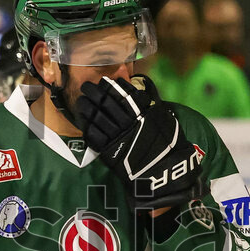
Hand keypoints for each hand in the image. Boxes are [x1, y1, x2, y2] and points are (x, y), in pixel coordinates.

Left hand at [72, 75, 206, 209]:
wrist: (164, 169)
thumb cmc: (168, 142)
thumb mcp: (163, 117)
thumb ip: (152, 101)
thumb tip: (141, 87)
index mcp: (139, 113)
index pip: (120, 94)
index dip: (109, 86)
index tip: (102, 81)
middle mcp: (126, 122)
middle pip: (105, 103)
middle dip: (93, 93)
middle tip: (86, 87)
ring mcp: (116, 137)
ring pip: (96, 117)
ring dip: (86, 107)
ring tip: (81, 101)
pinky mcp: (109, 151)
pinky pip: (93, 136)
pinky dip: (86, 126)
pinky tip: (82, 119)